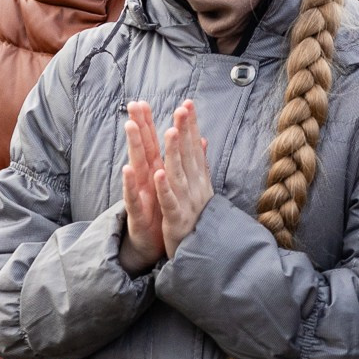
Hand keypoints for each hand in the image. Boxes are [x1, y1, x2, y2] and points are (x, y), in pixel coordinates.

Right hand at [117, 101, 164, 273]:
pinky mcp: (137, 213)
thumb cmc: (161, 214)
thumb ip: (175, 164)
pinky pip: (133, 196)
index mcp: (156, 173)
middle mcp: (145, 180)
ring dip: (134, 146)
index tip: (145, 100)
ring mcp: (140, 195)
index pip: (152, 143)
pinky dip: (131, 183)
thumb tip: (191, 141)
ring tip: (132, 126)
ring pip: (136, 167)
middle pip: (142, 148)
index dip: (150, 122)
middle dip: (139, 126)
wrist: (151, 247)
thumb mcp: (169, 187)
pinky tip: (128, 169)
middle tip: (134, 104)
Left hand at [153, 100, 212, 247]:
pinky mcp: (176, 220)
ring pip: (179, 174)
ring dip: (174, 152)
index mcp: (197, 181)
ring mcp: (186, 203)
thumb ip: (199, 165)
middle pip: (187, 155)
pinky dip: (164, 188)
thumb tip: (201, 140)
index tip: (187, 103)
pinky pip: (169, 202)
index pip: (193, 148)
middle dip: (185, 130)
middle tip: (182, 107)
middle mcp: (194, 189)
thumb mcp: (198, 191)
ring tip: (170, 130)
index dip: (191, 126)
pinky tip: (158, 173)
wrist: (199, 255)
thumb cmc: (195, 220)